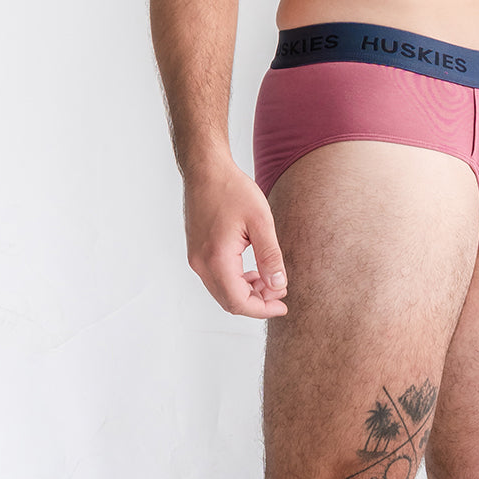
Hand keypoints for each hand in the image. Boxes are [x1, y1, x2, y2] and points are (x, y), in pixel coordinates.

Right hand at [183, 158, 288, 317]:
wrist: (206, 170)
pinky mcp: (196, 252)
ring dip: (245, 292)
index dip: (263, 309)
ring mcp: (195, 258)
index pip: (239, 301)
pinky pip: (215, 279)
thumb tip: (278, 286)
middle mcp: (201, 263)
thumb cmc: (232, 190)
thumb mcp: (260, 221)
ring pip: (221, 292)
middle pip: (228, 301)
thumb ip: (270, 256)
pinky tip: (251, 271)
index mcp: (217, 258)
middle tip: (279, 292)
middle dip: (256, 302)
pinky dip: (234, 282)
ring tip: (268, 280)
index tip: (283, 305)